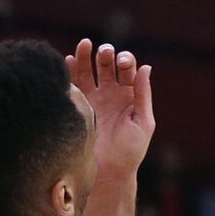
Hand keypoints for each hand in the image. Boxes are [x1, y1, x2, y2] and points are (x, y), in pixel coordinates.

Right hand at [66, 39, 154, 181]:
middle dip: (106, 55)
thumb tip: (146, 67)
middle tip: (104, 52)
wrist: (108, 171)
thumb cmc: (130, 150)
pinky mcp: (78, 106)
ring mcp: (93, 99)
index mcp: (130, 96)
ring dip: (86, 56)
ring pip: (88, 71)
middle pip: (107, 65)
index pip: (127, 69)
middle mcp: (112, 94)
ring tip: (84, 45)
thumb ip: (143, 94)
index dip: (125, 61)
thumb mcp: (143, 121)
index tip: (122, 63)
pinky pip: (72, 84)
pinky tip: (68, 61)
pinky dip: (70, 70)